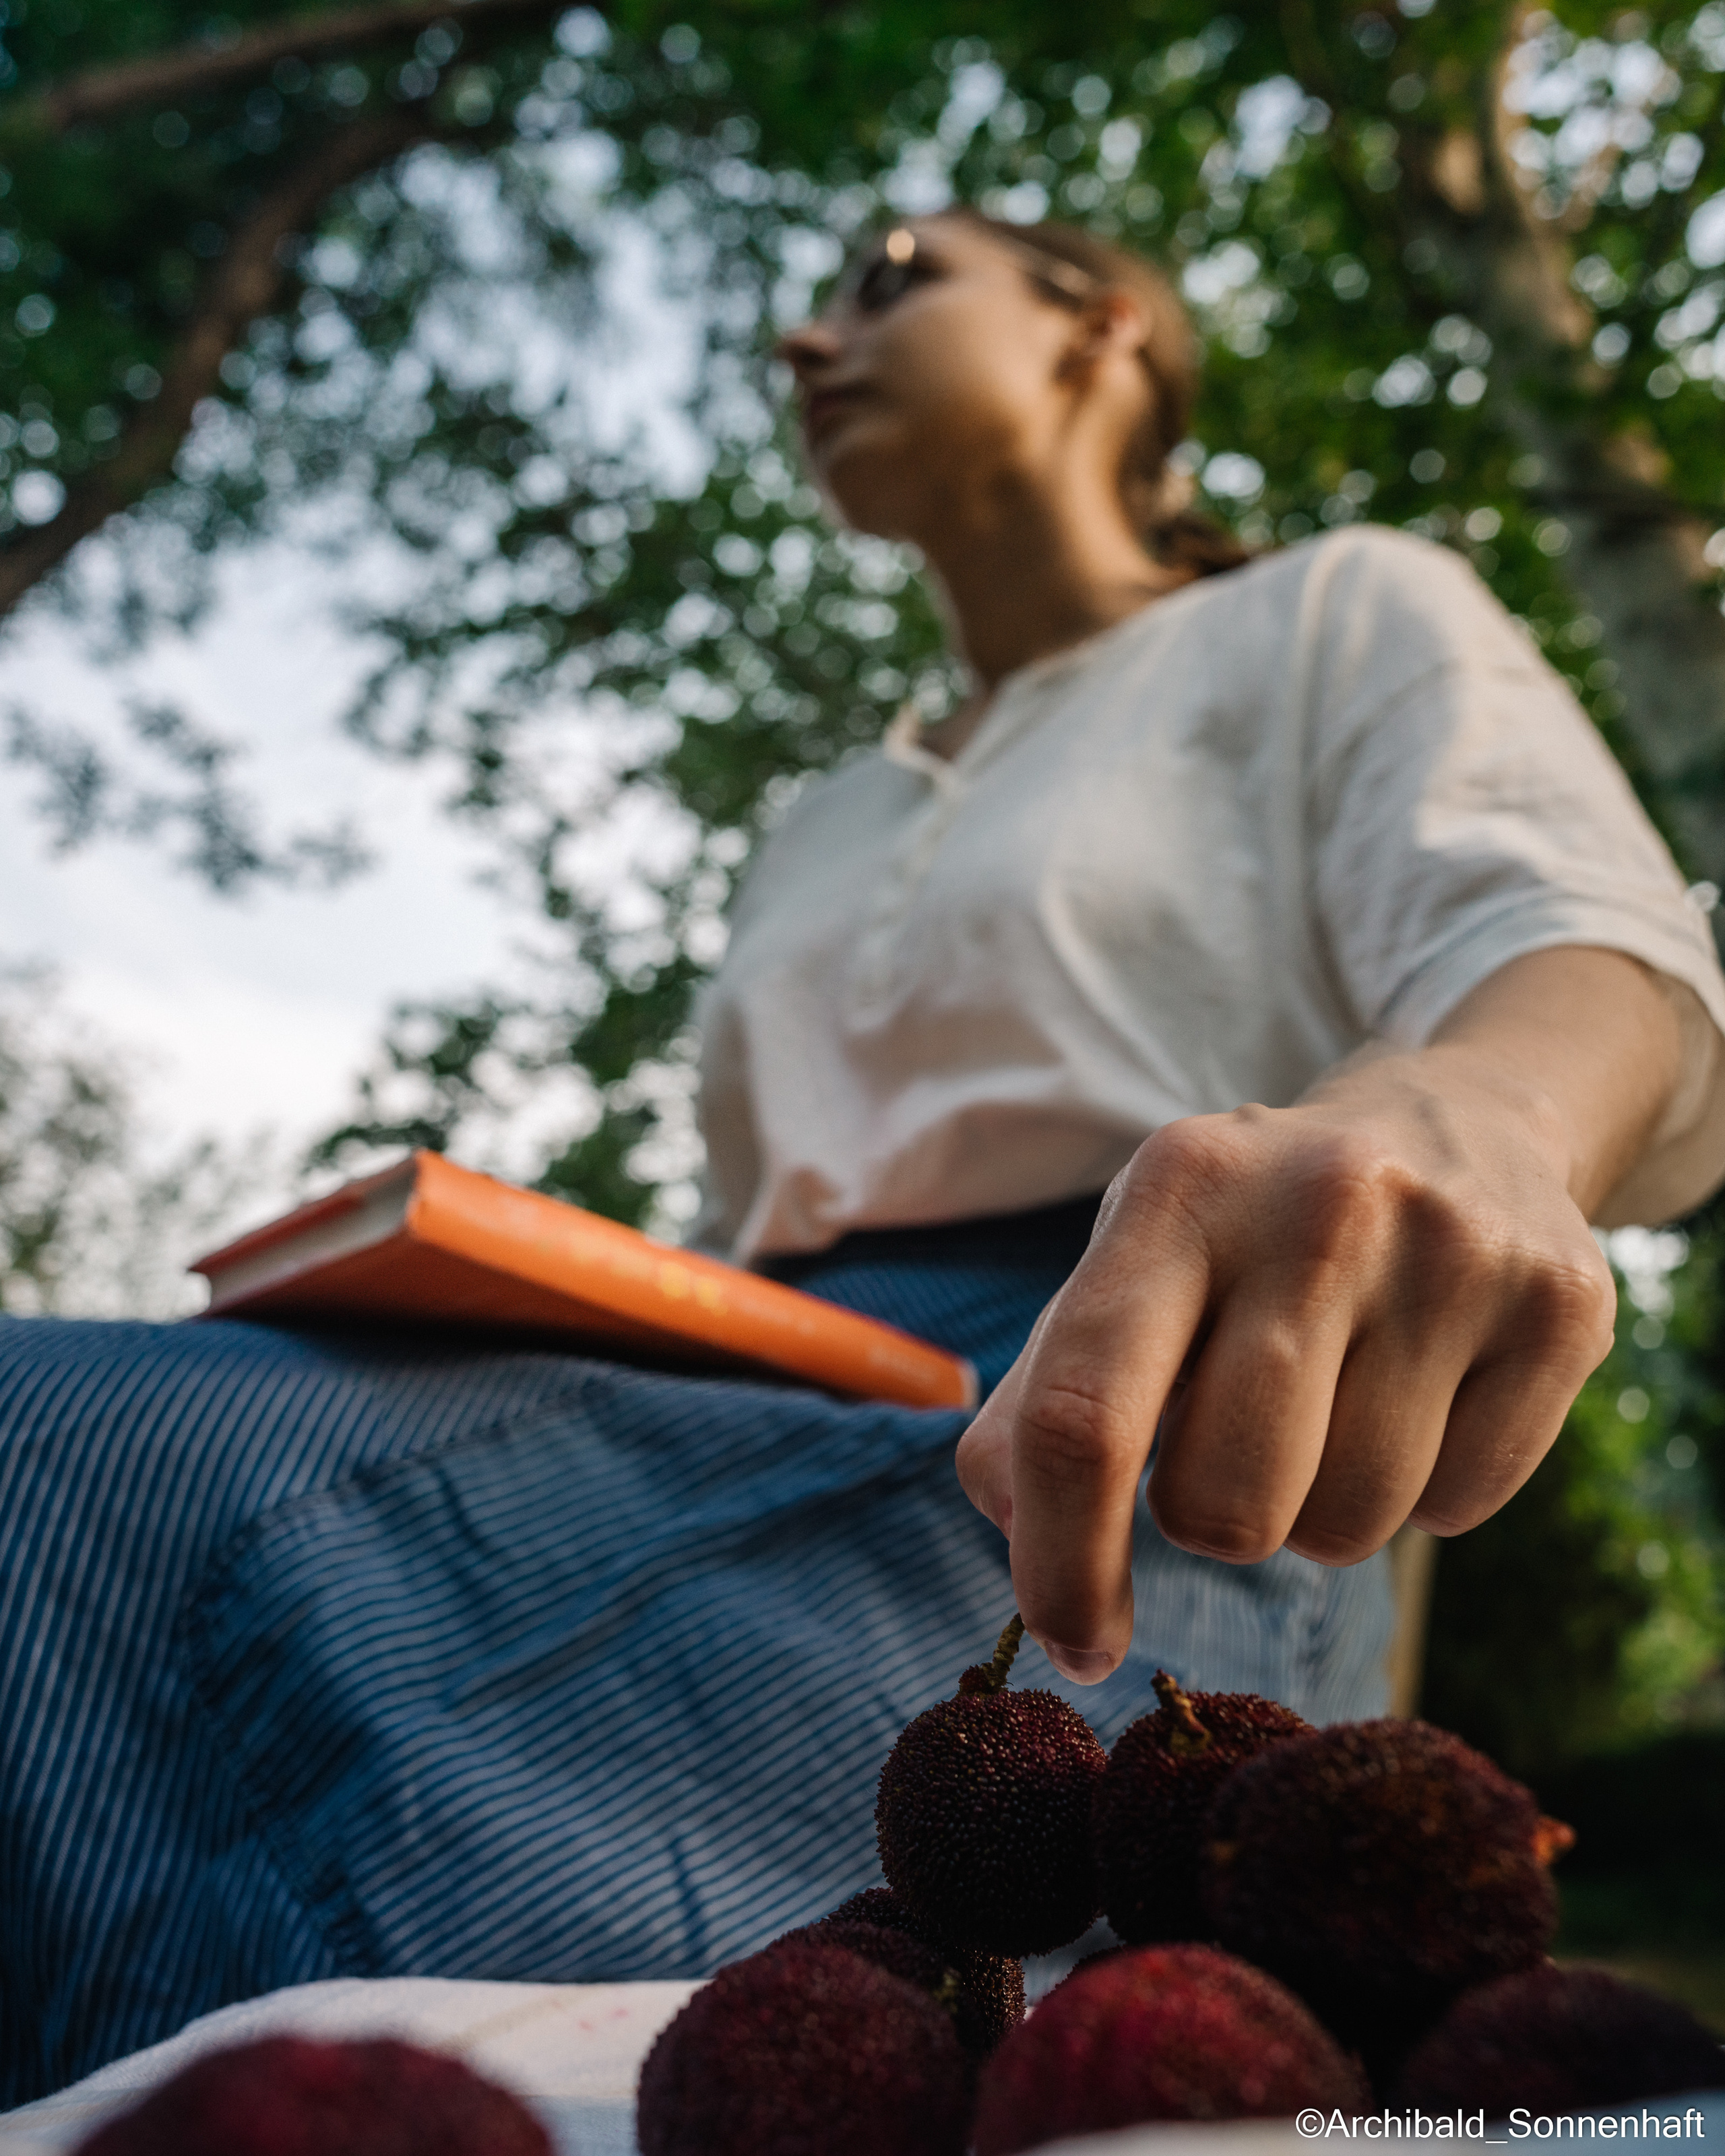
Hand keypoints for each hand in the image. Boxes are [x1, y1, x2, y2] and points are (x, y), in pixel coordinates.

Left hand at [953, 951, 1674, 1684]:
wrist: (1459, 1121)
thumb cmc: (1256, 1228)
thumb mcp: (1135, 1260)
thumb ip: (1050, 1389)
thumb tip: (1012, 1520)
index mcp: (1180, 1187)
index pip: (1083, 1417)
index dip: (1062, 1564)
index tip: (1074, 1643)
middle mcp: (1318, 1205)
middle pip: (1222, 1506)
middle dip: (1214, 1519)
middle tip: (1242, 1440)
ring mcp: (1452, 1251)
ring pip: (1345, 1528)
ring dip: (1320, 1508)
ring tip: (1337, 1403)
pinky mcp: (1558, 1306)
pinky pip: (1457, 1513)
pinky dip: (1426, 1494)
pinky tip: (1423, 1394)